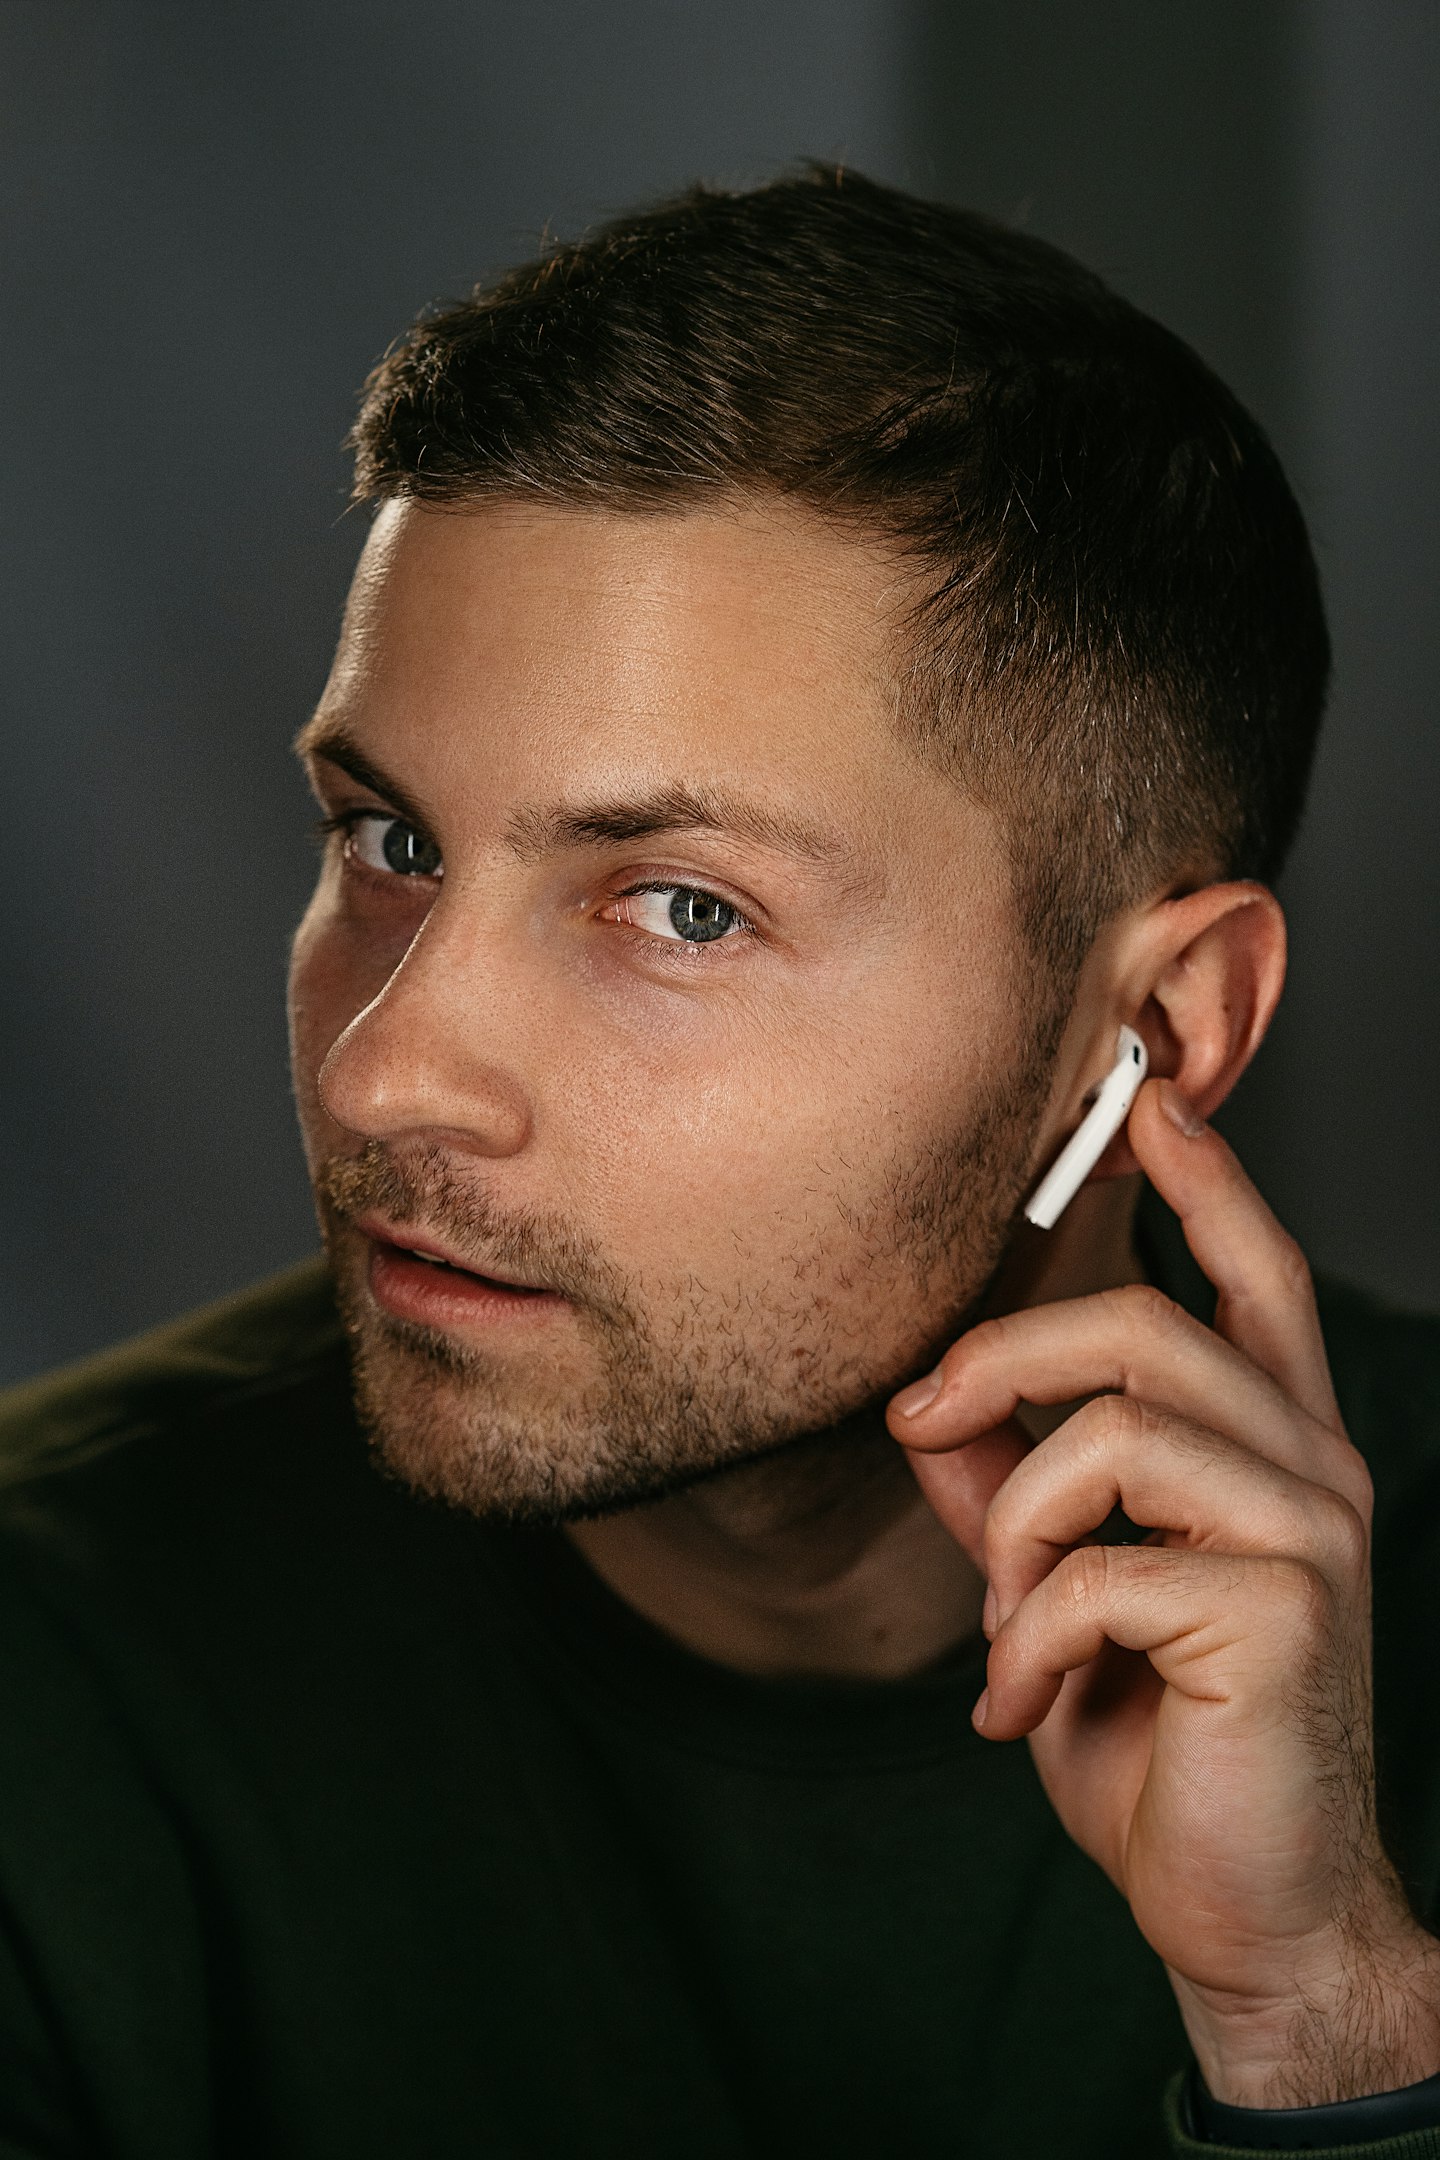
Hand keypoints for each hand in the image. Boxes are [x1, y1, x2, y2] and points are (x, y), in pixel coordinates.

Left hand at [888, 1078, 1439, 2108]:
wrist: (1245, 1909)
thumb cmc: (1161, 1743)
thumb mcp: (1058, 1594)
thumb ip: (1008, 1489)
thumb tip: (931, 1404)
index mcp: (1271, 1448)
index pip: (1253, 1279)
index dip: (1210, 1182)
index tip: (1154, 1100)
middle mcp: (1311, 1467)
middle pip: (1139, 1327)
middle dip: (996, 1361)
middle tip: (914, 1427)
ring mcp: (1310, 1532)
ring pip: (1111, 1434)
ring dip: (1011, 1534)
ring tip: (1003, 1631)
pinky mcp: (1284, 1610)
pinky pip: (1099, 1564)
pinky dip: (1026, 1636)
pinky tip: (1020, 1703)